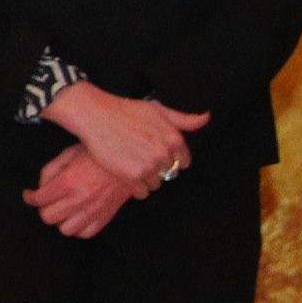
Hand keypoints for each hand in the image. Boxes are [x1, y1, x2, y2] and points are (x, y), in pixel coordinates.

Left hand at [28, 139, 140, 239]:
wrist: (131, 159)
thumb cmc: (99, 154)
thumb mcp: (69, 154)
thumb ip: (51, 171)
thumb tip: (41, 187)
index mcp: (68, 182)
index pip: (39, 199)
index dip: (29, 197)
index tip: (29, 195)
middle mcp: (79, 199)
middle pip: (48, 217)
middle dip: (44, 208)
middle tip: (47, 201)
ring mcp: (93, 210)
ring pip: (65, 229)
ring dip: (61, 220)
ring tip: (64, 210)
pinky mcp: (106, 216)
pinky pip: (86, 233)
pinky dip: (79, 228)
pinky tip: (78, 217)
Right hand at [45, 82, 206, 190]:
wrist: (95, 116)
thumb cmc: (125, 110)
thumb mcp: (158, 110)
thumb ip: (184, 119)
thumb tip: (206, 118)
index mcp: (174, 139)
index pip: (183, 162)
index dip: (170, 159)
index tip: (155, 154)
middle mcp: (164, 154)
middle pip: (168, 173)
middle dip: (157, 168)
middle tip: (140, 157)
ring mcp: (148, 166)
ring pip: (156, 184)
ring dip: (145, 179)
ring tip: (131, 165)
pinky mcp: (131, 175)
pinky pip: (142, 192)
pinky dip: (136, 188)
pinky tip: (126, 174)